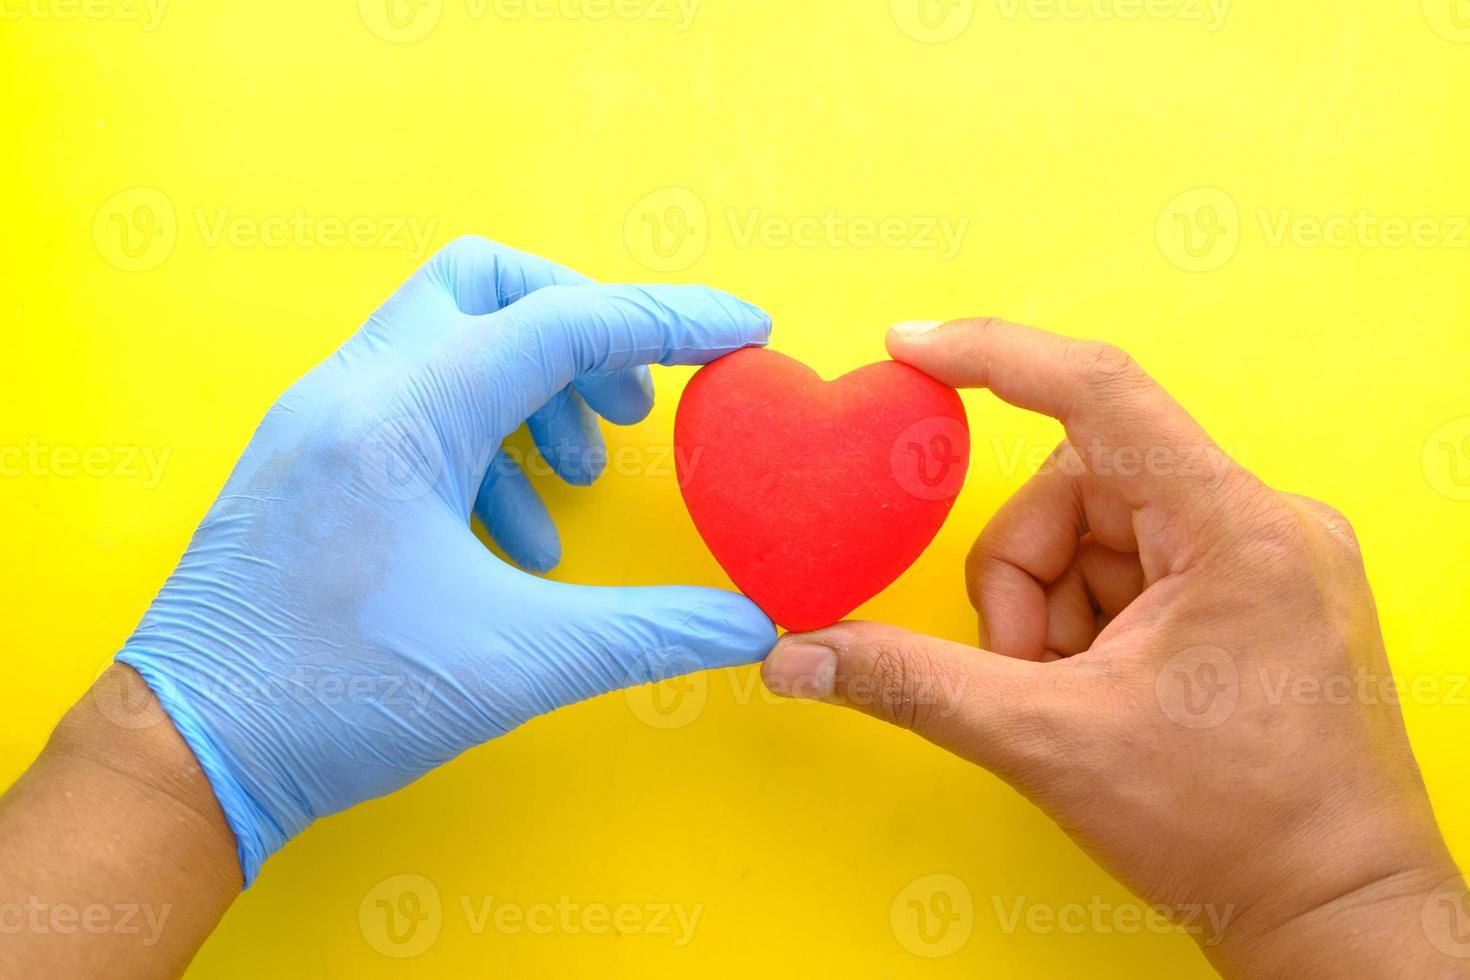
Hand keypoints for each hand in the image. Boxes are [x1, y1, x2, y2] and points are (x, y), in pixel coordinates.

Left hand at [116, 236, 776, 884]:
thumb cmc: (331, 698)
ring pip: (445, 337)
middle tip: (634, 403)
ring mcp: (320, 421)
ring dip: (531, 390)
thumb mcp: (515, 664)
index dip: (669, 318)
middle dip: (580, 325)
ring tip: (581, 479)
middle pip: (486, 284)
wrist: (190, 752)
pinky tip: (511, 532)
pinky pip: (410, 399)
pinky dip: (482, 438)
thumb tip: (751, 626)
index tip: (741, 331)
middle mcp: (352, 391)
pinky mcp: (309, 460)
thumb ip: (648, 633)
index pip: (561, 322)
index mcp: (401, 416)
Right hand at [761, 318, 1464, 976]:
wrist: (1335, 915)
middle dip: (1024, 581)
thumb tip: (799, 655)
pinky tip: (1108, 690)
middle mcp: (1263, 520)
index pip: (1099, 391)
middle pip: (1079, 485)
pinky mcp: (1255, 590)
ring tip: (1078, 697)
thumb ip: (912, 682)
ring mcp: (1265, 555)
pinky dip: (1089, 622)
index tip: (910, 347)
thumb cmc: (1234, 829)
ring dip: (1053, 611)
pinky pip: (1134, 565)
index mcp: (1235, 528)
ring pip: (1096, 530)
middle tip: (1030, 673)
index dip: (994, 356)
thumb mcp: (1049, 742)